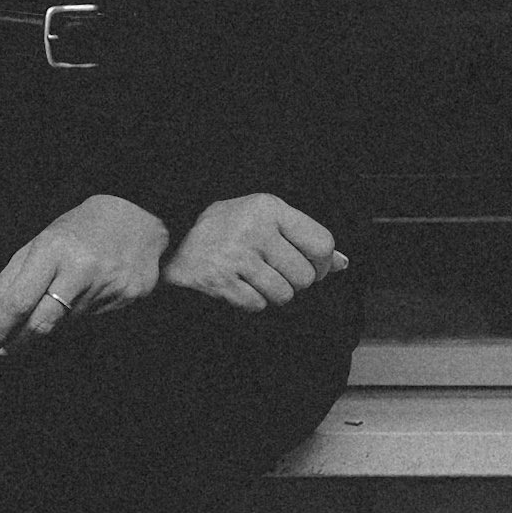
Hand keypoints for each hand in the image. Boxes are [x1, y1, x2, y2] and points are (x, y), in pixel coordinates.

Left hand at [0, 194, 167, 364]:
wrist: (139, 214)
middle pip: (41, 323)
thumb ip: (13, 278)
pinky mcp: (130, 296)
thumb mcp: (41, 242)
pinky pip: (94, 318)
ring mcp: (109, 285)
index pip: (18, 301)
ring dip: (55, 318)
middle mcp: (81, 269)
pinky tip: (92, 288)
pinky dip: (83, 311)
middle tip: (4, 350)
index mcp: (53, 249)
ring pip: (66, 323)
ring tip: (65, 290)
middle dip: (18, 341)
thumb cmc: (79, 230)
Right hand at [163, 192, 348, 310]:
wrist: (169, 239)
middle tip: (273, 273)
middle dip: (293, 282)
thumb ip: (302, 237)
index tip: (310, 267)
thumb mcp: (263, 219)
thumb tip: (342, 263)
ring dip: (272, 294)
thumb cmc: (223, 229)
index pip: (322, 244)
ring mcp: (235, 255)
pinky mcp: (220, 280)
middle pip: (305, 276)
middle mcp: (253, 229)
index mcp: (268, 208)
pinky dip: (250, 302)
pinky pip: (257, 305)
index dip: (322, 264)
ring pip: (283, 294)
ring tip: (253, 279)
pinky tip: (237, 286)